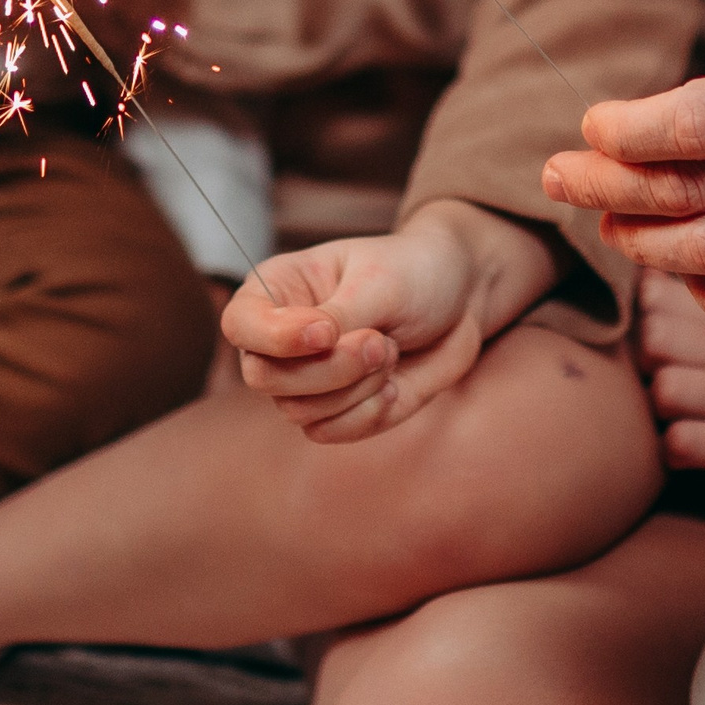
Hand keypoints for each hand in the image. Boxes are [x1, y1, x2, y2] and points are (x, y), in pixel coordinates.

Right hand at [220, 201, 551, 442]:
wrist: (463, 299)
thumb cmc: (416, 271)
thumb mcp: (380, 282)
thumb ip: (341, 316)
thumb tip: (313, 346)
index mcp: (278, 289)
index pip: (240, 325)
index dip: (276, 337)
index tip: (327, 331)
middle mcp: (282, 337)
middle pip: (266, 378)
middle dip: (330, 368)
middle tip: (381, 342)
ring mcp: (307, 377)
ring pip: (298, 411)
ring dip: (355, 388)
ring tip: (391, 352)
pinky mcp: (337, 408)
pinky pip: (328, 433)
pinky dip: (366, 415)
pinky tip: (393, 386)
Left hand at [636, 269, 704, 538]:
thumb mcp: (691, 352)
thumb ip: (659, 307)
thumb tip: (625, 253)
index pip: (656, 296)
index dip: (634, 326)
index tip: (644, 349)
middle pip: (655, 337)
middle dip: (640, 370)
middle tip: (654, 395)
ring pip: (667, 388)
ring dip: (654, 415)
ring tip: (671, 424)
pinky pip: (684, 440)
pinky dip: (670, 452)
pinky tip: (683, 456)